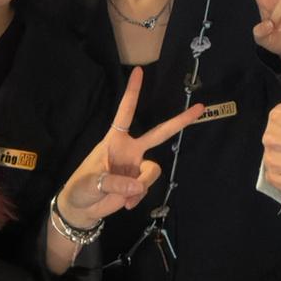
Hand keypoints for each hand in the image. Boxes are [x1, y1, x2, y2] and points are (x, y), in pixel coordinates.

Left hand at [56, 66, 204, 228]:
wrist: (81, 208)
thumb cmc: (80, 188)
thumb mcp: (92, 184)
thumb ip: (115, 184)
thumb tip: (137, 186)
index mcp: (115, 140)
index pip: (125, 112)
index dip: (133, 92)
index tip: (139, 71)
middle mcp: (130, 150)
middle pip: (159, 133)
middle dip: (179, 121)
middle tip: (199, 108)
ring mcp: (136, 167)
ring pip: (153, 170)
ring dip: (143, 184)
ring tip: (126, 198)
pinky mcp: (139, 184)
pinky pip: (147, 187)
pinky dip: (137, 197)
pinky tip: (125, 204)